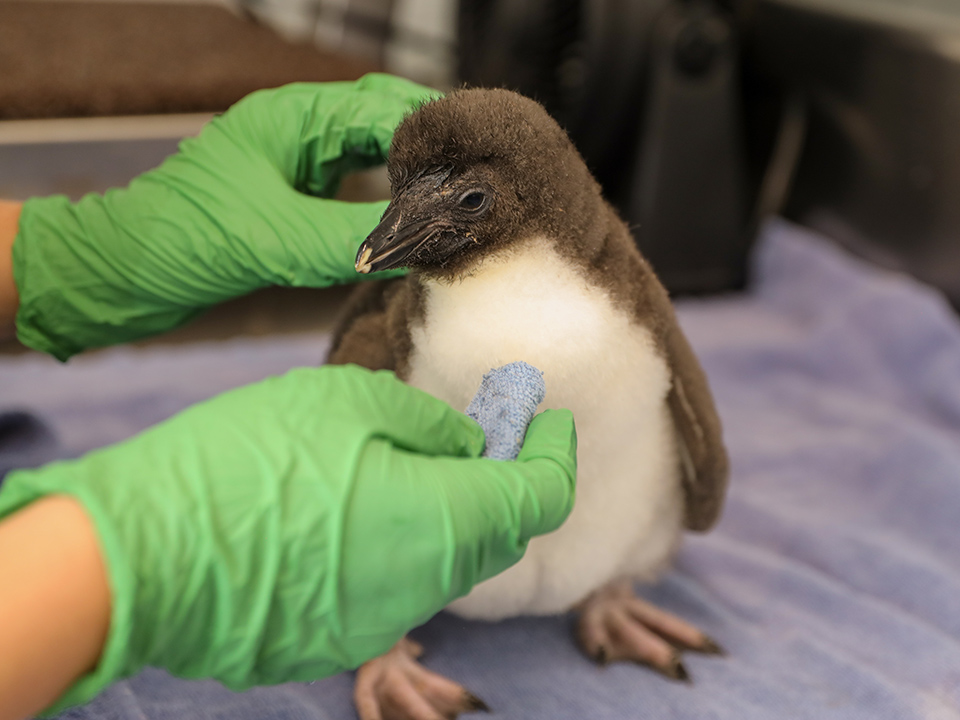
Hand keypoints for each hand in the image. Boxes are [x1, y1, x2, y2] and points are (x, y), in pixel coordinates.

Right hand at [0, 365, 576, 713]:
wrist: (140, 555)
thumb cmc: (244, 463)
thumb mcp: (346, 404)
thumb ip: (425, 425)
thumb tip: (463, 445)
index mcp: (442, 521)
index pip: (542, 496)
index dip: (556, 453)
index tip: (551, 420)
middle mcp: (425, 586)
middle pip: (499, 532)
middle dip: (506, 479)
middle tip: (483, 431)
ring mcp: (379, 622)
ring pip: (448, 562)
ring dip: (453, 513)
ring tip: (414, 462)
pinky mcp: (334, 639)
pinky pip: (395, 586)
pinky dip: (402, 545)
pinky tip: (357, 508)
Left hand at [12, 74, 438, 359]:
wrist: (121, 272)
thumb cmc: (178, 240)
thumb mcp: (268, 238)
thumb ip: (343, 239)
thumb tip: (418, 249)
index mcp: (292, 118)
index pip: (384, 110)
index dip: (436, 136)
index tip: (477, 168)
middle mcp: (299, 130)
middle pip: (386, 123)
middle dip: (433, 150)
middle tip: (479, 182)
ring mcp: (295, 161)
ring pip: (373, 154)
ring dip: (413, 175)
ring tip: (456, 202)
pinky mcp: (292, 196)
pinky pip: (354, 187)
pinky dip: (387, 201)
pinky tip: (410, 223)